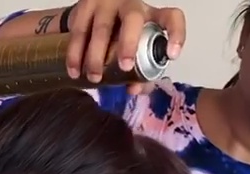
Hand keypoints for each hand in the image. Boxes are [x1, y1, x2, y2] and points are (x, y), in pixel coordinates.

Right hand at [65, 0, 184, 91]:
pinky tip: (74, 70)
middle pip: (133, 18)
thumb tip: (134, 89)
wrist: (93, 18)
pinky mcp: (86, 4)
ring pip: (102, 25)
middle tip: (124, 66)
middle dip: (128, 43)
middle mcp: (133, 5)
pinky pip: (79, 29)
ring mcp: (108, 3)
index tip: (172, 55)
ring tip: (94, 77)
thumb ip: (141, 75)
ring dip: (96, 54)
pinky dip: (75, 52)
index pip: (172, 18)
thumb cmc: (122, 40)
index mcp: (152, 17)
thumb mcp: (135, 54)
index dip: (176, 34)